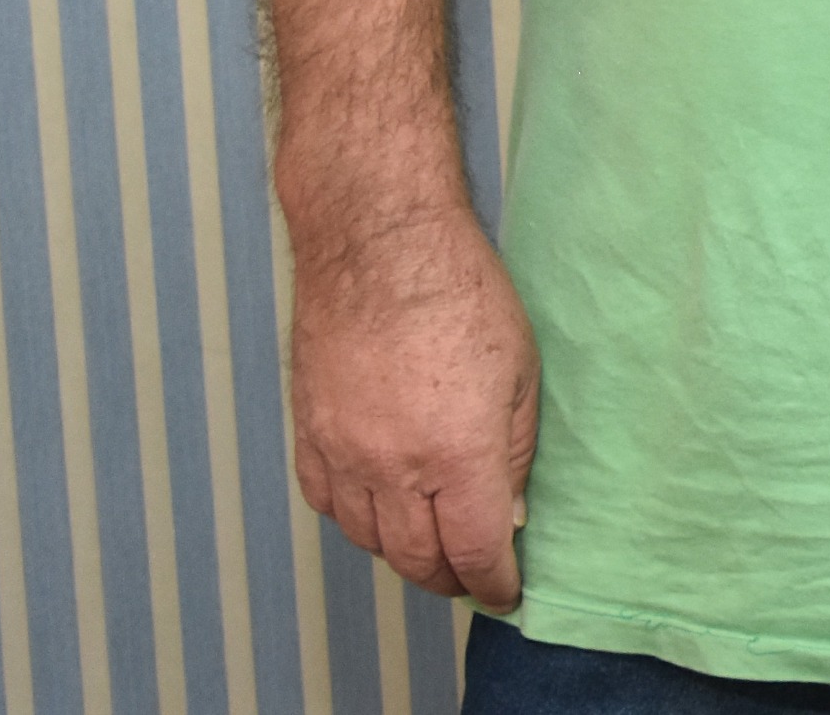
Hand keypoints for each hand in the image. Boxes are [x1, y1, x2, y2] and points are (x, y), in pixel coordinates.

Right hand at [286, 205, 541, 610]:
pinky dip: (355, 517)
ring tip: (429, 543)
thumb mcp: (520, 370)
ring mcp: (344, 451)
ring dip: (402, 551)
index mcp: (457, 453)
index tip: (506, 589)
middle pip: (417, 558)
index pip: (474, 551)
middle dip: (448, 576)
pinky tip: (377, 507)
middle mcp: (394, 465)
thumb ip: (515, 452)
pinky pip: (327, 501)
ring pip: (368, 538)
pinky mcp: (310, 431)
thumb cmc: (462, 290)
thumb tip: (507, 513)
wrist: (378, 241)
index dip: (494, 582)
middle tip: (470, 574)